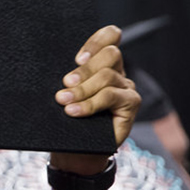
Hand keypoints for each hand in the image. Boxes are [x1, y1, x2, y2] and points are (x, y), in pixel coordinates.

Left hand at [53, 24, 139, 172]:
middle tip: (65, 83)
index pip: (111, 37)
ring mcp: (126, 88)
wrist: (76, 152)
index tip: (76, 57)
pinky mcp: (130, 105)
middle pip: (111, 54)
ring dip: (82, 89)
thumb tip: (59, 71)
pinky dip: (89, 104)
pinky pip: (111, 97)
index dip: (97, 41)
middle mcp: (118, 72)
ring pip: (108, 76)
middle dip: (85, 69)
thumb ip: (67, 79)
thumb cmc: (66, 120)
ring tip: (63, 100)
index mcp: (102, 63)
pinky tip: (73, 111)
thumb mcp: (64, 94)